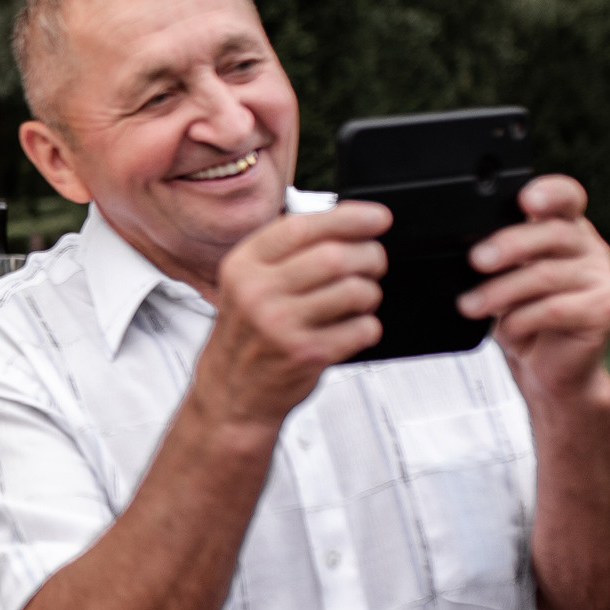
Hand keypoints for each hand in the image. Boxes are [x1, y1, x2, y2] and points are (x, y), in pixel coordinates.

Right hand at [189, 202, 390, 432]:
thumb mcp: (248, 284)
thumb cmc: (248, 334)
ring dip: (370, 293)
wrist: (232, 392)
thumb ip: (287, 252)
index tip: (377, 218)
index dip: (348, 218)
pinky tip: (350, 328)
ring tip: (358, 300)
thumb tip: (350, 224)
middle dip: (369, 256)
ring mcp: (281, 325)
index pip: (301, 228)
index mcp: (243, 265)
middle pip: (336, 257)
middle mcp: (257, 293)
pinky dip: (368, 326)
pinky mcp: (307, 354)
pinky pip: (362, 328)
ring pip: (355, 291)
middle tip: (373, 263)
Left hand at [462, 174, 609, 404]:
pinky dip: (522, 318)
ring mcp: (600, 276)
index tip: (526, 201)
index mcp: (564, 226)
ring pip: (546, 275)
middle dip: (509, 245)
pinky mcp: (603, 309)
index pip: (566, 196)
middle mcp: (587, 245)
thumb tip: (466, 252)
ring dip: (500, 291)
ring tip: (469, 304)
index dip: (550, 192)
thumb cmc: (522, 312)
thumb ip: (494, 256)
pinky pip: (556, 309)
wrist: (548, 364)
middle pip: (553, 233)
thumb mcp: (502, 276)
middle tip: (476, 260)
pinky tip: (505, 327)